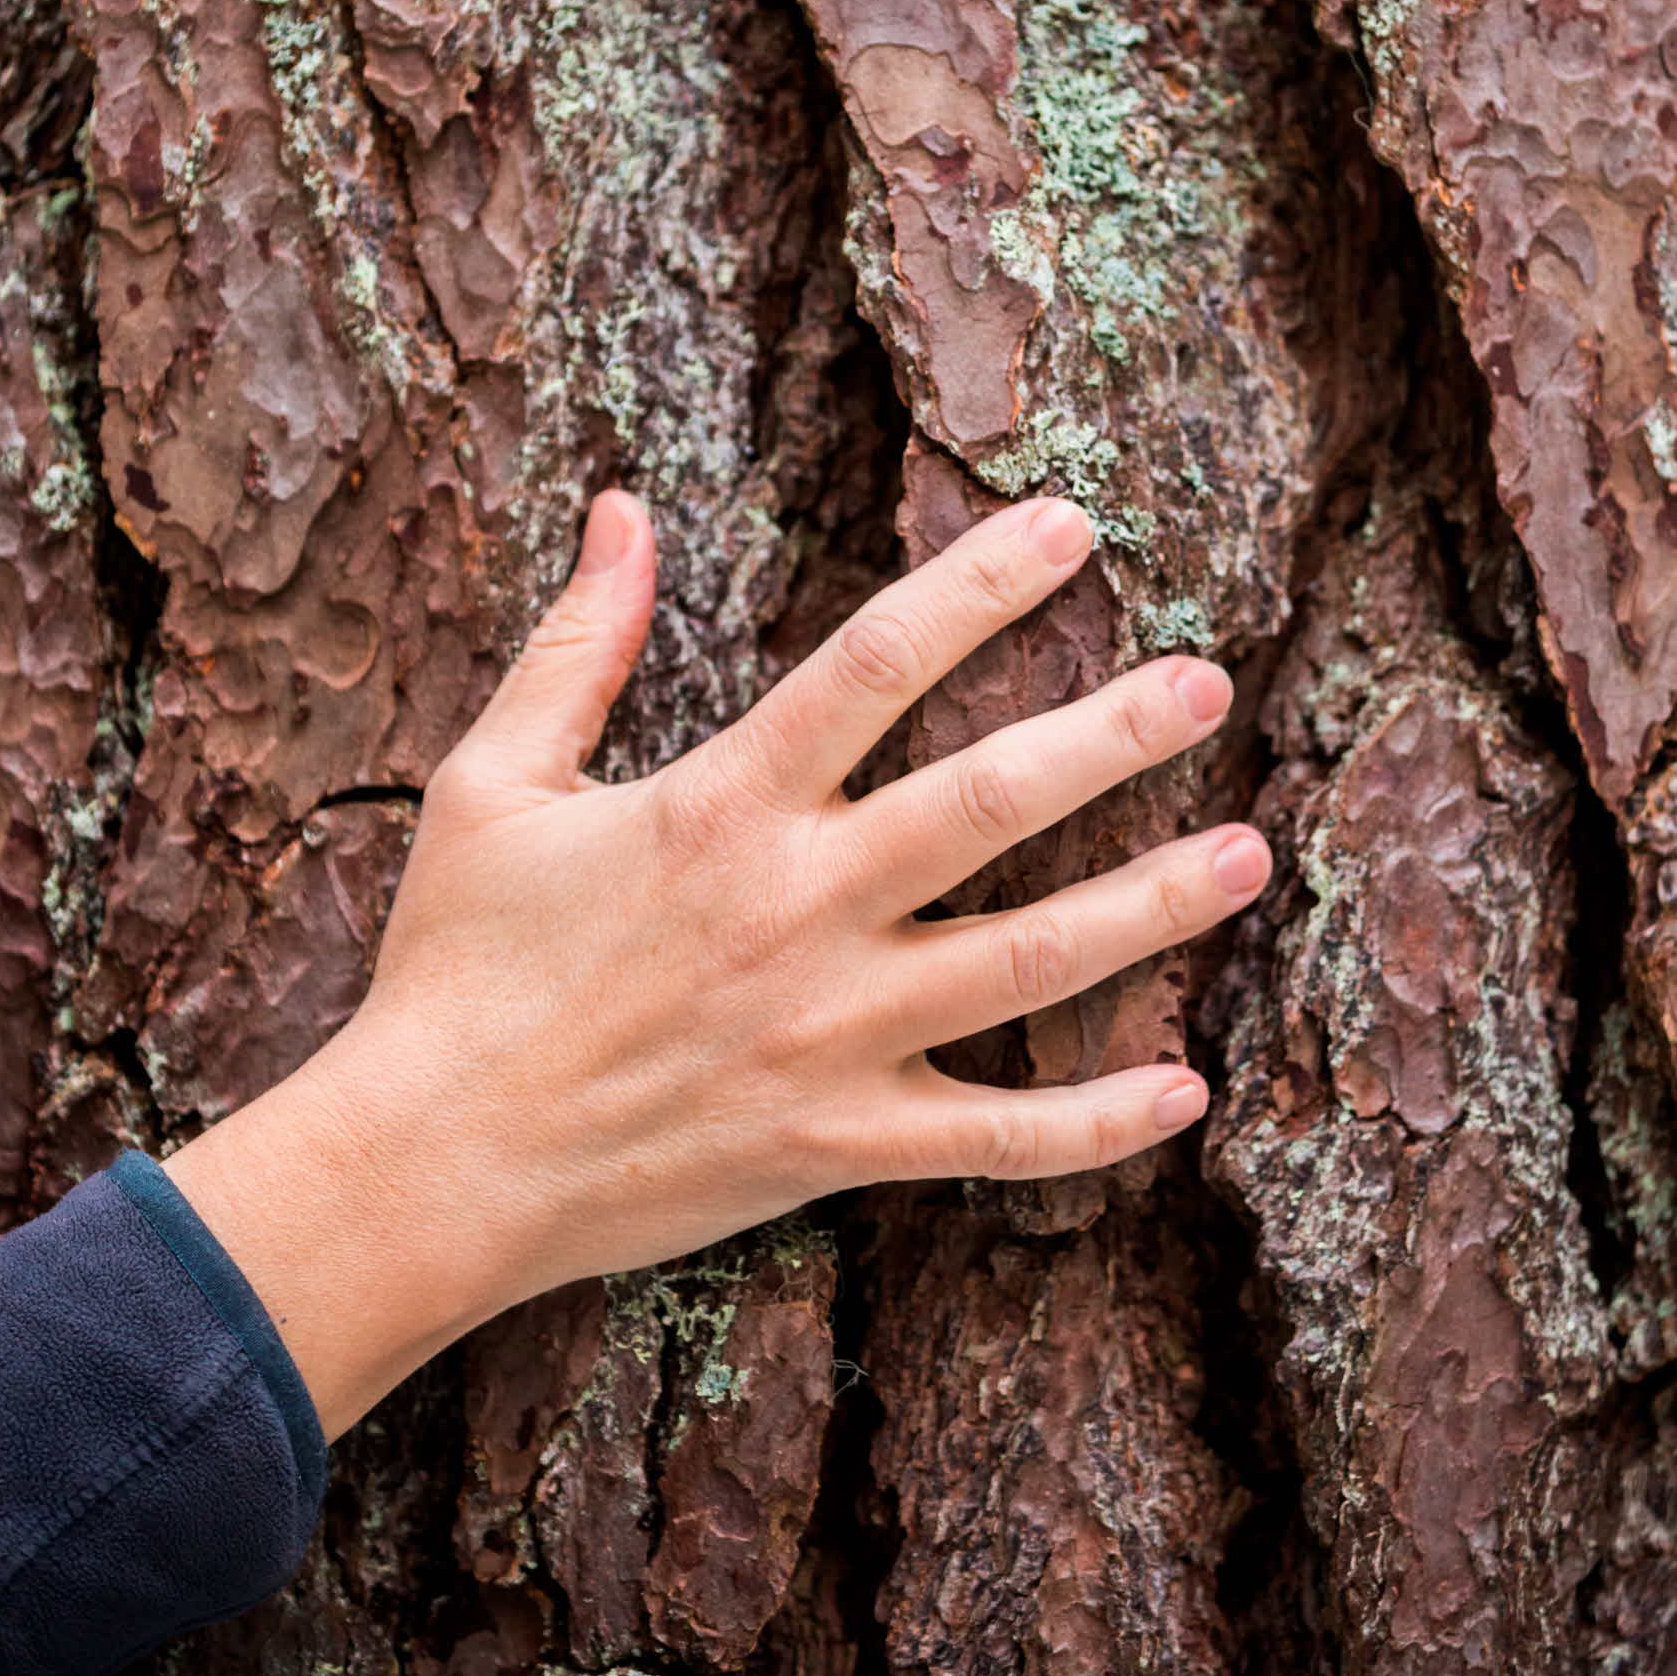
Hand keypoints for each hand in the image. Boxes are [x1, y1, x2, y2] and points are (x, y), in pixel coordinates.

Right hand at [163, 490, 1270, 1434]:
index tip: (1071, 531)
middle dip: (1110, 734)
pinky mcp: (839, 1143)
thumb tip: (619, 510)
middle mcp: (797, 909)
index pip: (878, 663)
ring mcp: (830, 1034)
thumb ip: (575, 644)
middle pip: (989, 803)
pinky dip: (1095, 1125)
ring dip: (1148, 908)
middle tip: (1208, 686)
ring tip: (1247, 854)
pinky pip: (995, 1140)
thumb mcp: (490, 782)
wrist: (429, 1165)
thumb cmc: (453, 967)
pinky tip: (1184, 1093)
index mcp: (722, 807)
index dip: (983, 584)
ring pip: (1026, 964)